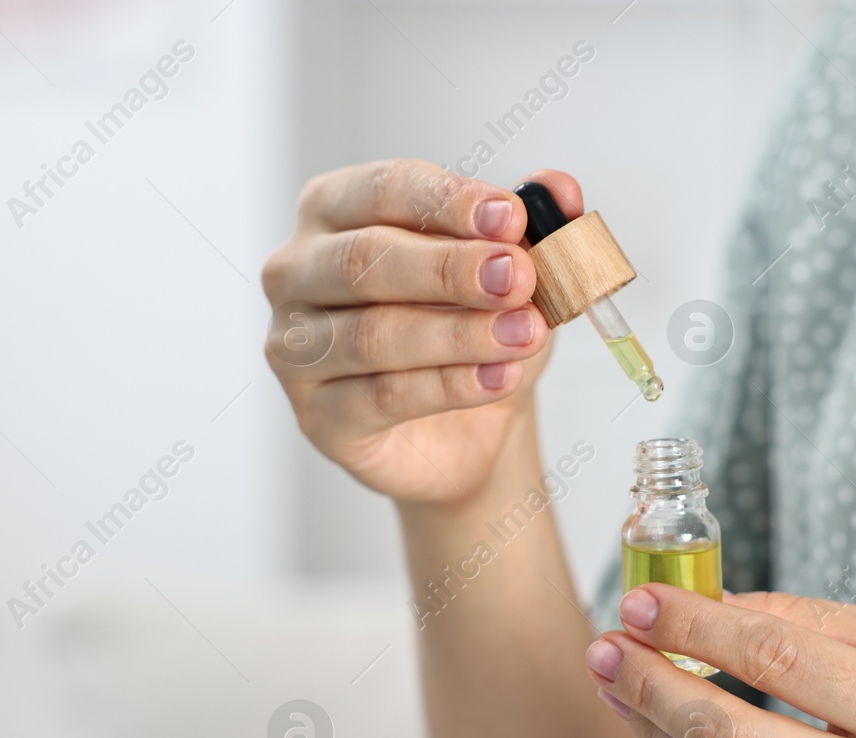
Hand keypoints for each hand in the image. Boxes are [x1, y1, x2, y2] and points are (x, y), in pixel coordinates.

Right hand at [262, 159, 578, 504]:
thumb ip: (530, 225)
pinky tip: (499, 377)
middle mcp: (297, 272)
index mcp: (333, 211)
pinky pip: (382, 397)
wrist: (474, 429)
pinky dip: (449, 386)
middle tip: (518, 277)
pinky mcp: (317, 417)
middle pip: (365, 259)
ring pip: (374, 334)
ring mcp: (295, 348)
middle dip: (450, 268)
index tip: (511, 217)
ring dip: (459, 333)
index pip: (381, 190)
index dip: (447, 202)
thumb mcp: (509, 270)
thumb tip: (560, 191)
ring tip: (525, 333)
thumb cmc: (472, 330)